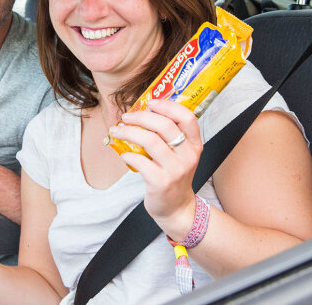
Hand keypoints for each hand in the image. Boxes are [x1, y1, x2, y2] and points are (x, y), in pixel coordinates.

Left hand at [109, 99, 201, 237]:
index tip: (150, 102)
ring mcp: (175, 169)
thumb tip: (143, 111)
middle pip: (164, 125)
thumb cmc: (174, 176)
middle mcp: (188, 155)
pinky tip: (124, 155)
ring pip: (149, 140)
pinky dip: (128, 155)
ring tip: (117, 132)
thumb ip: (169, 136)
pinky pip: (140, 161)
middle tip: (126, 117)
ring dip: (128, 133)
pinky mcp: (161, 182)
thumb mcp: (180, 154)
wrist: (177, 208)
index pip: (187, 117)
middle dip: (141, 117)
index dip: (167, 105)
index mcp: (194, 144)